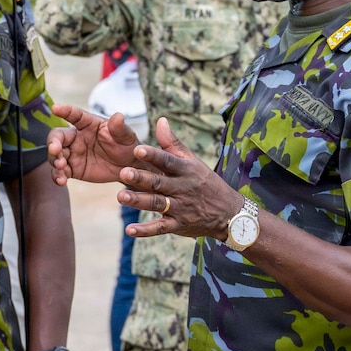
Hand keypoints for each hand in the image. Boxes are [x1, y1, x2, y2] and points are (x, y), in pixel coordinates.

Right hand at [47, 103, 142, 184]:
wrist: (128, 167)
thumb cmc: (126, 145)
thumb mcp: (126, 136)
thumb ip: (119, 127)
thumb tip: (118, 116)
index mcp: (88, 124)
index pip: (75, 115)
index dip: (65, 110)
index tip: (55, 108)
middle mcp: (77, 137)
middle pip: (58, 136)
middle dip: (53, 142)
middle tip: (55, 150)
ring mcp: (73, 153)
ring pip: (55, 155)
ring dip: (54, 160)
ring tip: (61, 167)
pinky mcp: (73, 169)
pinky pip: (60, 171)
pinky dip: (57, 175)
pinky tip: (61, 180)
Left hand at [114, 119, 242, 238]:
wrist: (230, 214)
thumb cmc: (206, 183)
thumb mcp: (193, 161)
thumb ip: (172, 143)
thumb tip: (160, 120)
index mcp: (186, 170)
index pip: (168, 161)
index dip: (153, 155)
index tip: (138, 149)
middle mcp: (183, 188)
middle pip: (159, 183)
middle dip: (141, 178)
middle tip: (123, 173)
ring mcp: (180, 208)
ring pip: (158, 204)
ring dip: (139, 201)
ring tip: (120, 197)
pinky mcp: (178, 225)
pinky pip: (161, 228)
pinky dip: (146, 230)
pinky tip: (130, 230)